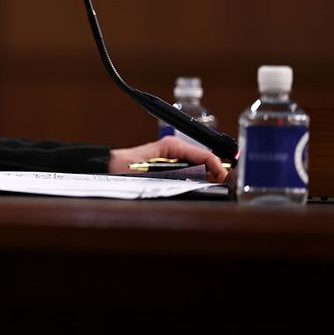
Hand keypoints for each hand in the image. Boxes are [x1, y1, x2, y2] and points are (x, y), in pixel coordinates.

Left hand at [108, 136, 231, 183]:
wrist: (109, 168)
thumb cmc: (124, 168)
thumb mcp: (150, 173)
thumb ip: (174, 176)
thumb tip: (195, 181)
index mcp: (172, 146)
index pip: (203, 154)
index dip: (217, 167)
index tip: (224, 179)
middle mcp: (174, 149)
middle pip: (204, 161)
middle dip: (215, 174)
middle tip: (223, 187)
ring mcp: (173, 156)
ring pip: (200, 166)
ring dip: (208, 177)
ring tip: (215, 188)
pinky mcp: (171, 164)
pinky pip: (191, 170)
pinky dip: (199, 179)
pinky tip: (201, 187)